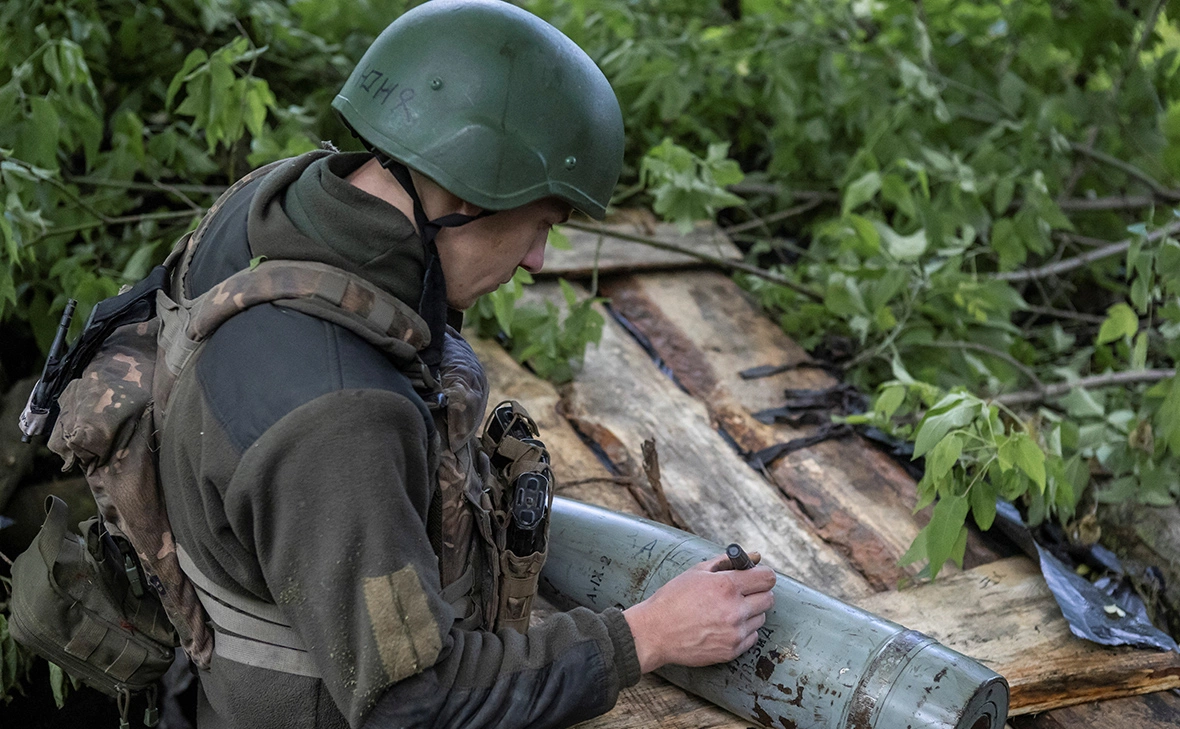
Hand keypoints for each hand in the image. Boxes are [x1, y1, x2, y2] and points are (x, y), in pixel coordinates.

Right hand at [622, 553, 775, 672]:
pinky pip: (752, 637)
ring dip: (750, 613)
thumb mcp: (697, 571)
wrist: (655, 632)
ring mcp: (734, 633)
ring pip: (761, 618)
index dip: (763, 575)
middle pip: (769, 598)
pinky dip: (743, 630)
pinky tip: (724, 625)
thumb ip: (729, 561)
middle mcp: (735, 610)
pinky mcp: (731, 651)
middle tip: (742, 593)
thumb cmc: (673, 598)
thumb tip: (755, 556)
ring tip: (727, 611)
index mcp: (726, 586)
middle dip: (758, 593)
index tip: (757, 577)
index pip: (767, 578)